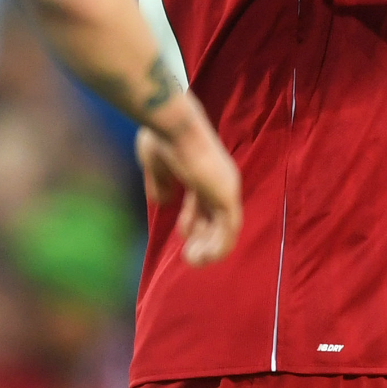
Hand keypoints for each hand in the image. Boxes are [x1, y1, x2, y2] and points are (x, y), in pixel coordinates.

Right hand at [136, 102, 242, 265]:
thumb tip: (163, 202)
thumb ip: (161, 184)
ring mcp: (225, 188)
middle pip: (216, 217)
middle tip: (189, 257)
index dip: (193, 221)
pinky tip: (203, 259)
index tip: (182, 235)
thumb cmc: (163, 138)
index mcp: (204, 171)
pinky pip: (229, 231)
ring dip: (211, 248)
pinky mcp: (227, 197)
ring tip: (193, 262)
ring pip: (226, 228)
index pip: (204, 202)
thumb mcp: (156, 165)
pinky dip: (219, 248)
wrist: (173, 126)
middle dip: (203, 238)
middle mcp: (220, 180)